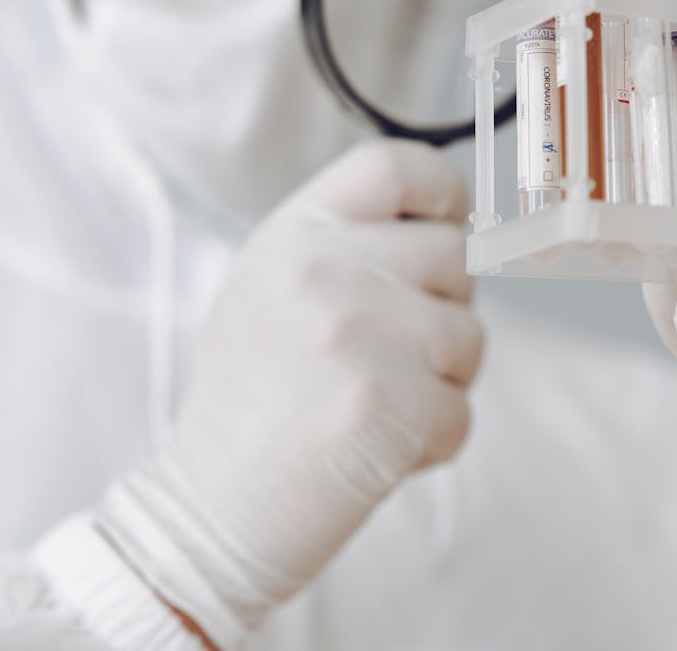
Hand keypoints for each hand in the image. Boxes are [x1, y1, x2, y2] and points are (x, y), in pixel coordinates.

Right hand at [95, 140, 482, 647]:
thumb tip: (452, 230)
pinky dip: (432, 443)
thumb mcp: (272, 290)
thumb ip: (347, 248)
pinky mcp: (389, 403)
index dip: (441, 191)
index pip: (394, 165)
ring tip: (372, 407)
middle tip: (393, 356)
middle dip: (445, 309)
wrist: (207, 511)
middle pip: (456, 256)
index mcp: (293, 234)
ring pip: (469, 337)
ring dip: (441, 382)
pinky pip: (461, 412)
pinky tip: (373, 450)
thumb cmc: (253, 403)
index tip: (449, 224)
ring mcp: (356, 333)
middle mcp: (323, 269)